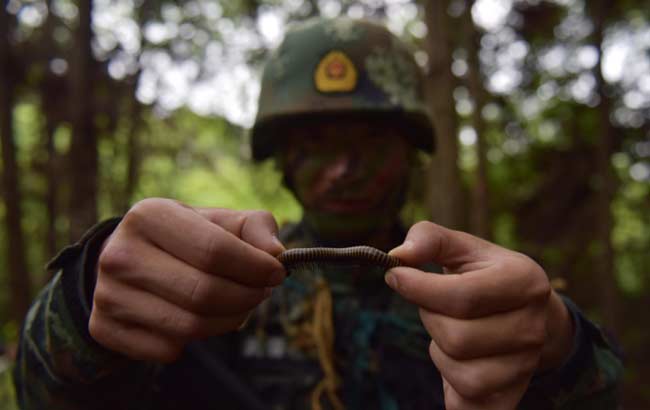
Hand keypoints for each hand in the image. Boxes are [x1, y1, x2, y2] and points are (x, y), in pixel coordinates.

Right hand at [89, 198, 285, 362]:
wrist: (131, 262)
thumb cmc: (188, 240)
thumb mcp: (221, 221)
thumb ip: (255, 228)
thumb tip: (276, 254)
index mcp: (149, 215)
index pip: (214, 250)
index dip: (255, 267)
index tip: (277, 273)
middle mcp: (120, 254)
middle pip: (204, 293)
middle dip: (247, 297)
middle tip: (262, 292)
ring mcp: (107, 294)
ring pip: (188, 326)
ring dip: (229, 321)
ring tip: (239, 305)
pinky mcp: (104, 328)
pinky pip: (167, 350)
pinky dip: (196, 341)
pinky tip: (201, 319)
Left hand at [386, 221, 573, 409]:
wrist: (525, 314)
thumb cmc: (483, 274)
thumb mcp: (461, 247)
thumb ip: (428, 239)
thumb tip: (397, 257)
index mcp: (524, 281)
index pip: (462, 296)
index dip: (418, 288)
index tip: (395, 276)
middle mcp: (533, 327)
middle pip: (456, 338)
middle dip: (431, 318)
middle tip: (437, 306)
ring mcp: (525, 366)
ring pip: (460, 373)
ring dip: (440, 352)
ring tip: (451, 331)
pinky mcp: (511, 396)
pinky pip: (466, 402)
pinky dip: (449, 382)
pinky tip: (456, 360)